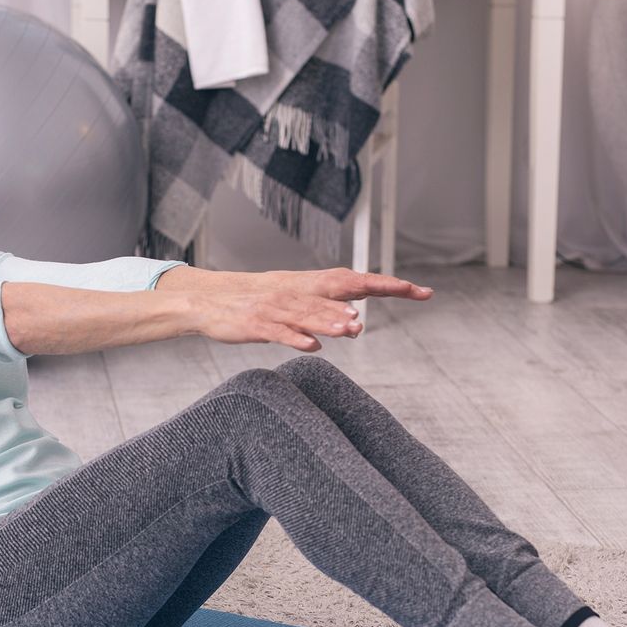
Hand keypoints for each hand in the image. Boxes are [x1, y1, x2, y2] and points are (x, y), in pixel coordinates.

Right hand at [194, 268, 434, 352]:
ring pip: (308, 312)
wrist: (206, 299)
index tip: (420, 290)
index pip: (353, 280)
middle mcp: (295, 292)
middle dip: (371, 292)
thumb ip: (322, 311)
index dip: (387, 284)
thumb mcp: (291, 301)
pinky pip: (278, 332)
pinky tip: (312, 346)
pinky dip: (295, 338)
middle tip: (401, 293)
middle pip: (337, 291)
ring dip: (331, 319)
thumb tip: (352, 322)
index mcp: (307, 284)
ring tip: (354, 327)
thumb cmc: (252, 302)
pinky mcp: (255, 325)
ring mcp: (275, 309)